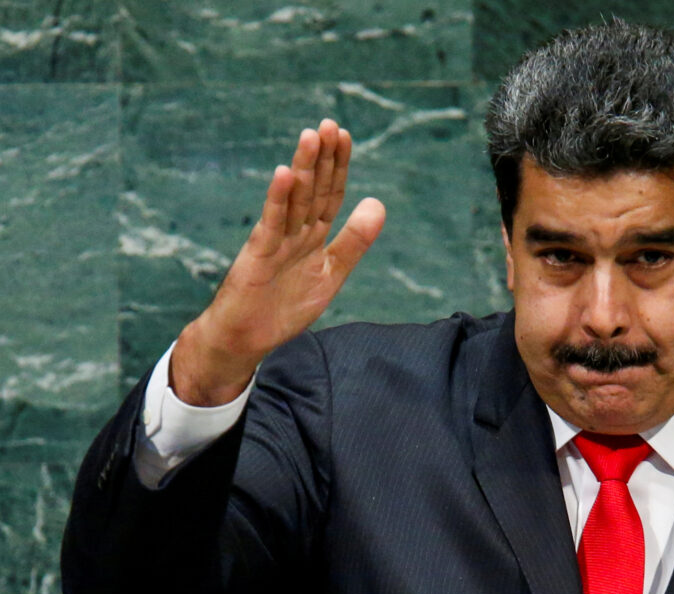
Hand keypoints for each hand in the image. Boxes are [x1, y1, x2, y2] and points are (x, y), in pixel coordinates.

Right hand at [171, 119, 385, 405]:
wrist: (245, 338)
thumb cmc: (284, 308)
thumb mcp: (331, 273)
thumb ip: (354, 242)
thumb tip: (378, 203)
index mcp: (312, 236)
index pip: (329, 194)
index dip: (338, 167)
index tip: (345, 136)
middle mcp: (293, 232)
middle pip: (312, 189)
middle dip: (322, 158)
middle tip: (329, 124)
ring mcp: (274, 242)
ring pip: (292, 200)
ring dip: (303, 169)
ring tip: (311, 137)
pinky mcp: (257, 256)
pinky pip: (270, 224)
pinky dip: (278, 199)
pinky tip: (284, 174)